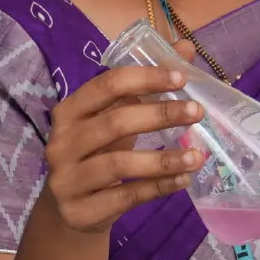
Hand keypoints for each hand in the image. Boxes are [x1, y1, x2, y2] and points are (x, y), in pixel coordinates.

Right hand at [37, 61, 206, 236]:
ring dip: (164, 160)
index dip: (144, 78)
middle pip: (115, 123)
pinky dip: (158, 187)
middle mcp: (61, 142)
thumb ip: (144, 87)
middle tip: (197, 112)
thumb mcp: (114, 119)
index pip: (106, 85)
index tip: (181, 79)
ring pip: (119, 165)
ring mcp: (67, 179)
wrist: (70, 211)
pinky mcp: (79, 210)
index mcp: (68, 111)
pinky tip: (183, 180)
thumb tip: (185, 48)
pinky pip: (125, 197)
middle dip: (160, 115)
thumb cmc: (97, 154)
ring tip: (198, 156)